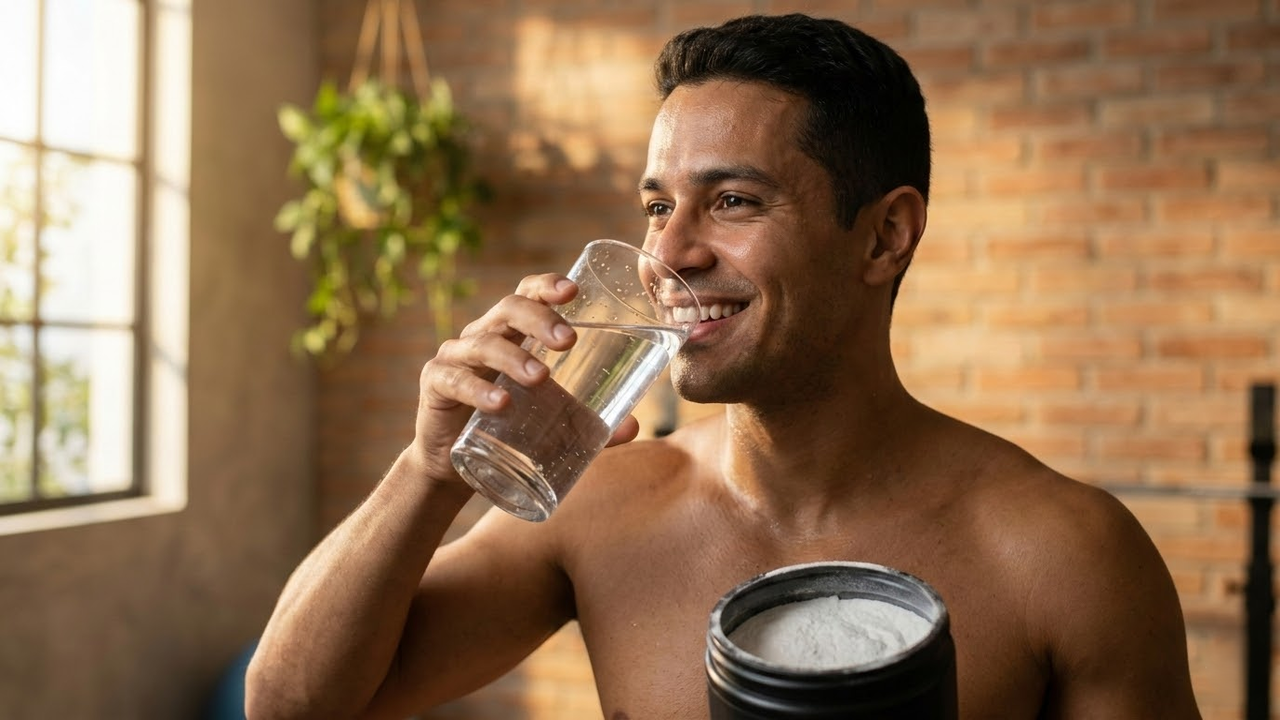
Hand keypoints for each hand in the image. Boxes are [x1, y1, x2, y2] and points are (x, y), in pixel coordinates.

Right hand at [410, 273, 639, 484]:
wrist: (457, 466)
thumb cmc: (511, 427)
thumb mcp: (554, 422)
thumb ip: (592, 424)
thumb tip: (634, 427)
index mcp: (513, 333)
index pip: (527, 294)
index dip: (547, 286)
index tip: (573, 291)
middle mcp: (483, 336)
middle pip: (508, 310)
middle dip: (539, 319)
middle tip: (568, 342)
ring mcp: (456, 358)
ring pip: (483, 344)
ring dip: (513, 358)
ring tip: (540, 378)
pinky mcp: (436, 386)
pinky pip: (453, 379)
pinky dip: (477, 390)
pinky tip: (500, 402)